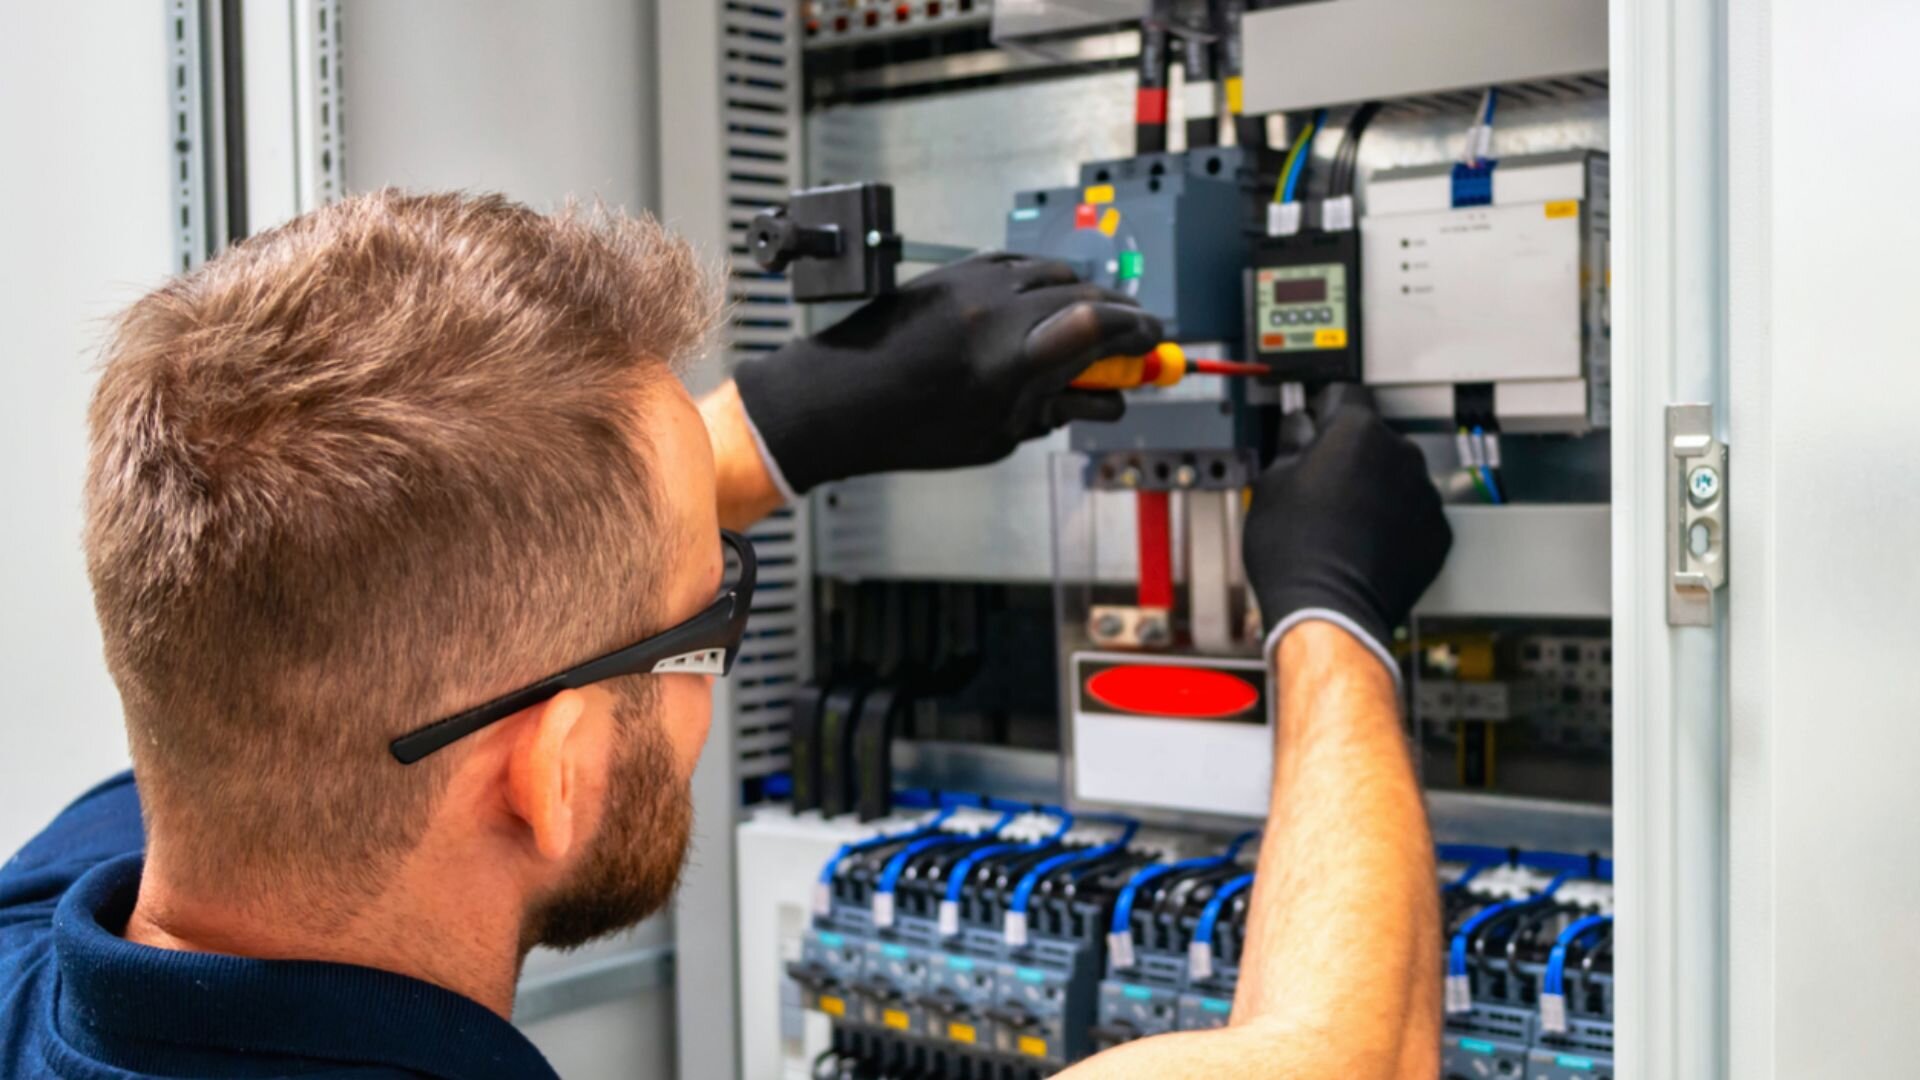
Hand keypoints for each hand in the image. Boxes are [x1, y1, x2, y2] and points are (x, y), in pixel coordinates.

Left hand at [732, 253, 1162, 493]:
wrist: (837, 398)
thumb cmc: (909, 430)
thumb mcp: (995, 437)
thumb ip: (1055, 410)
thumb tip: (1102, 398)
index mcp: (1012, 362)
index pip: (1102, 328)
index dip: (1141, 334)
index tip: (1154, 345)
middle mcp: (998, 313)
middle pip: (1087, 297)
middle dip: (1120, 318)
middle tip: (1135, 339)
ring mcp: (975, 284)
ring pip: (1055, 274)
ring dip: (1083, 296)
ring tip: (1089, 324)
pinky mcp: (954, 272)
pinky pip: (1017, 262)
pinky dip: (1042, 280)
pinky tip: (1043, 301)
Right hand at [1241, 385, 1450, 675]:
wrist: (1329, 610)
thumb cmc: (1296, 552)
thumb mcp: (1270, 483)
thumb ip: (1291, 443)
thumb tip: (1298, 431)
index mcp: (1356, 430)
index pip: (1344, 393)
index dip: (1322, 411)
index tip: (1313, 425)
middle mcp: (1400, 453)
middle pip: (1374, 437)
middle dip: (1350, 454)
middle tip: (1320, 486)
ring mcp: (1424, 493)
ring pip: (1397, 476)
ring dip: (1377, 488)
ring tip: (1343, 521)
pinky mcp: (1437, 532)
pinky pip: (1415, 514)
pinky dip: (1397, 524)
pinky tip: (1365, 543)